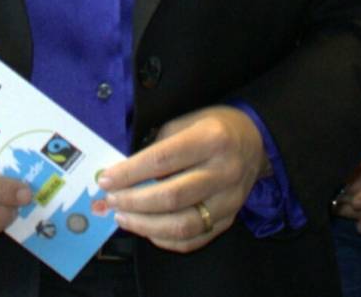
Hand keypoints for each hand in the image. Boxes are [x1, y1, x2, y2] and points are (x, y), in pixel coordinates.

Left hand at [98, 105, 265, 252]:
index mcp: (211, 139)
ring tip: (123, 218)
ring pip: (182, 225)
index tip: (105, 179)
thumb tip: (124, 173)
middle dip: (133, 202)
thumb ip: (158, 145)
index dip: (129, 173)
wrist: (255, 141)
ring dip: (146, 226)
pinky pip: (194, 239)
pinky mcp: (230, 219)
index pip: (162, 160)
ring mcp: (230, 200)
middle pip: (171, 197)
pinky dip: (166, 240)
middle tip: (111, 201)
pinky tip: (148, 230)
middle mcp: (224, 171)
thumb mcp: (186, 121)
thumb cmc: (214, 127)